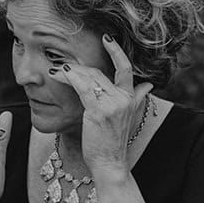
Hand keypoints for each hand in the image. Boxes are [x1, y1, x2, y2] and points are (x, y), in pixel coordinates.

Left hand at [48, 35, 153, 177]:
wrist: (111, 163)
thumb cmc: (114, 143)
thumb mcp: (129, 117)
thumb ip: (137, 98)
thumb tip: (148, 85)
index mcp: (131, 98)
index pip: (125, 68)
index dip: (116, 51)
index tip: (107, 39)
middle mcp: (124, 99)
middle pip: (100, 71)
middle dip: (79, 67)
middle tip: (63, 65)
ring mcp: (112, 104)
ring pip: (89, 77)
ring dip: (69, 71)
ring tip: (56, 70)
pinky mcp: (98, 110)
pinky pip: (81, 86)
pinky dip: (67, 78)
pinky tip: (56, 75)